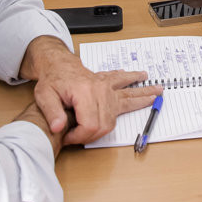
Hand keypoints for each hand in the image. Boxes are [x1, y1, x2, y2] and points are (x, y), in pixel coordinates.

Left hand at [31, 53, 159, 146]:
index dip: (79, 136)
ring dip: (142, 97)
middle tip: (80, 136)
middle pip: (106, 121)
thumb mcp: (44, 95)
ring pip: (126, 98)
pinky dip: (135, 83)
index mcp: (84, 92)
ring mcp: (106, 87)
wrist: (58, 64)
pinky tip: (142, 79)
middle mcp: (99, 89)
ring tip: (157, 93)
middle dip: (94, 134)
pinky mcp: (108, 84)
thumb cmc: (52, 79)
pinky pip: (125, 84)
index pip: (90, 124)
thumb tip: (58, 128)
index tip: (69, 137)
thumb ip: (51, 112)